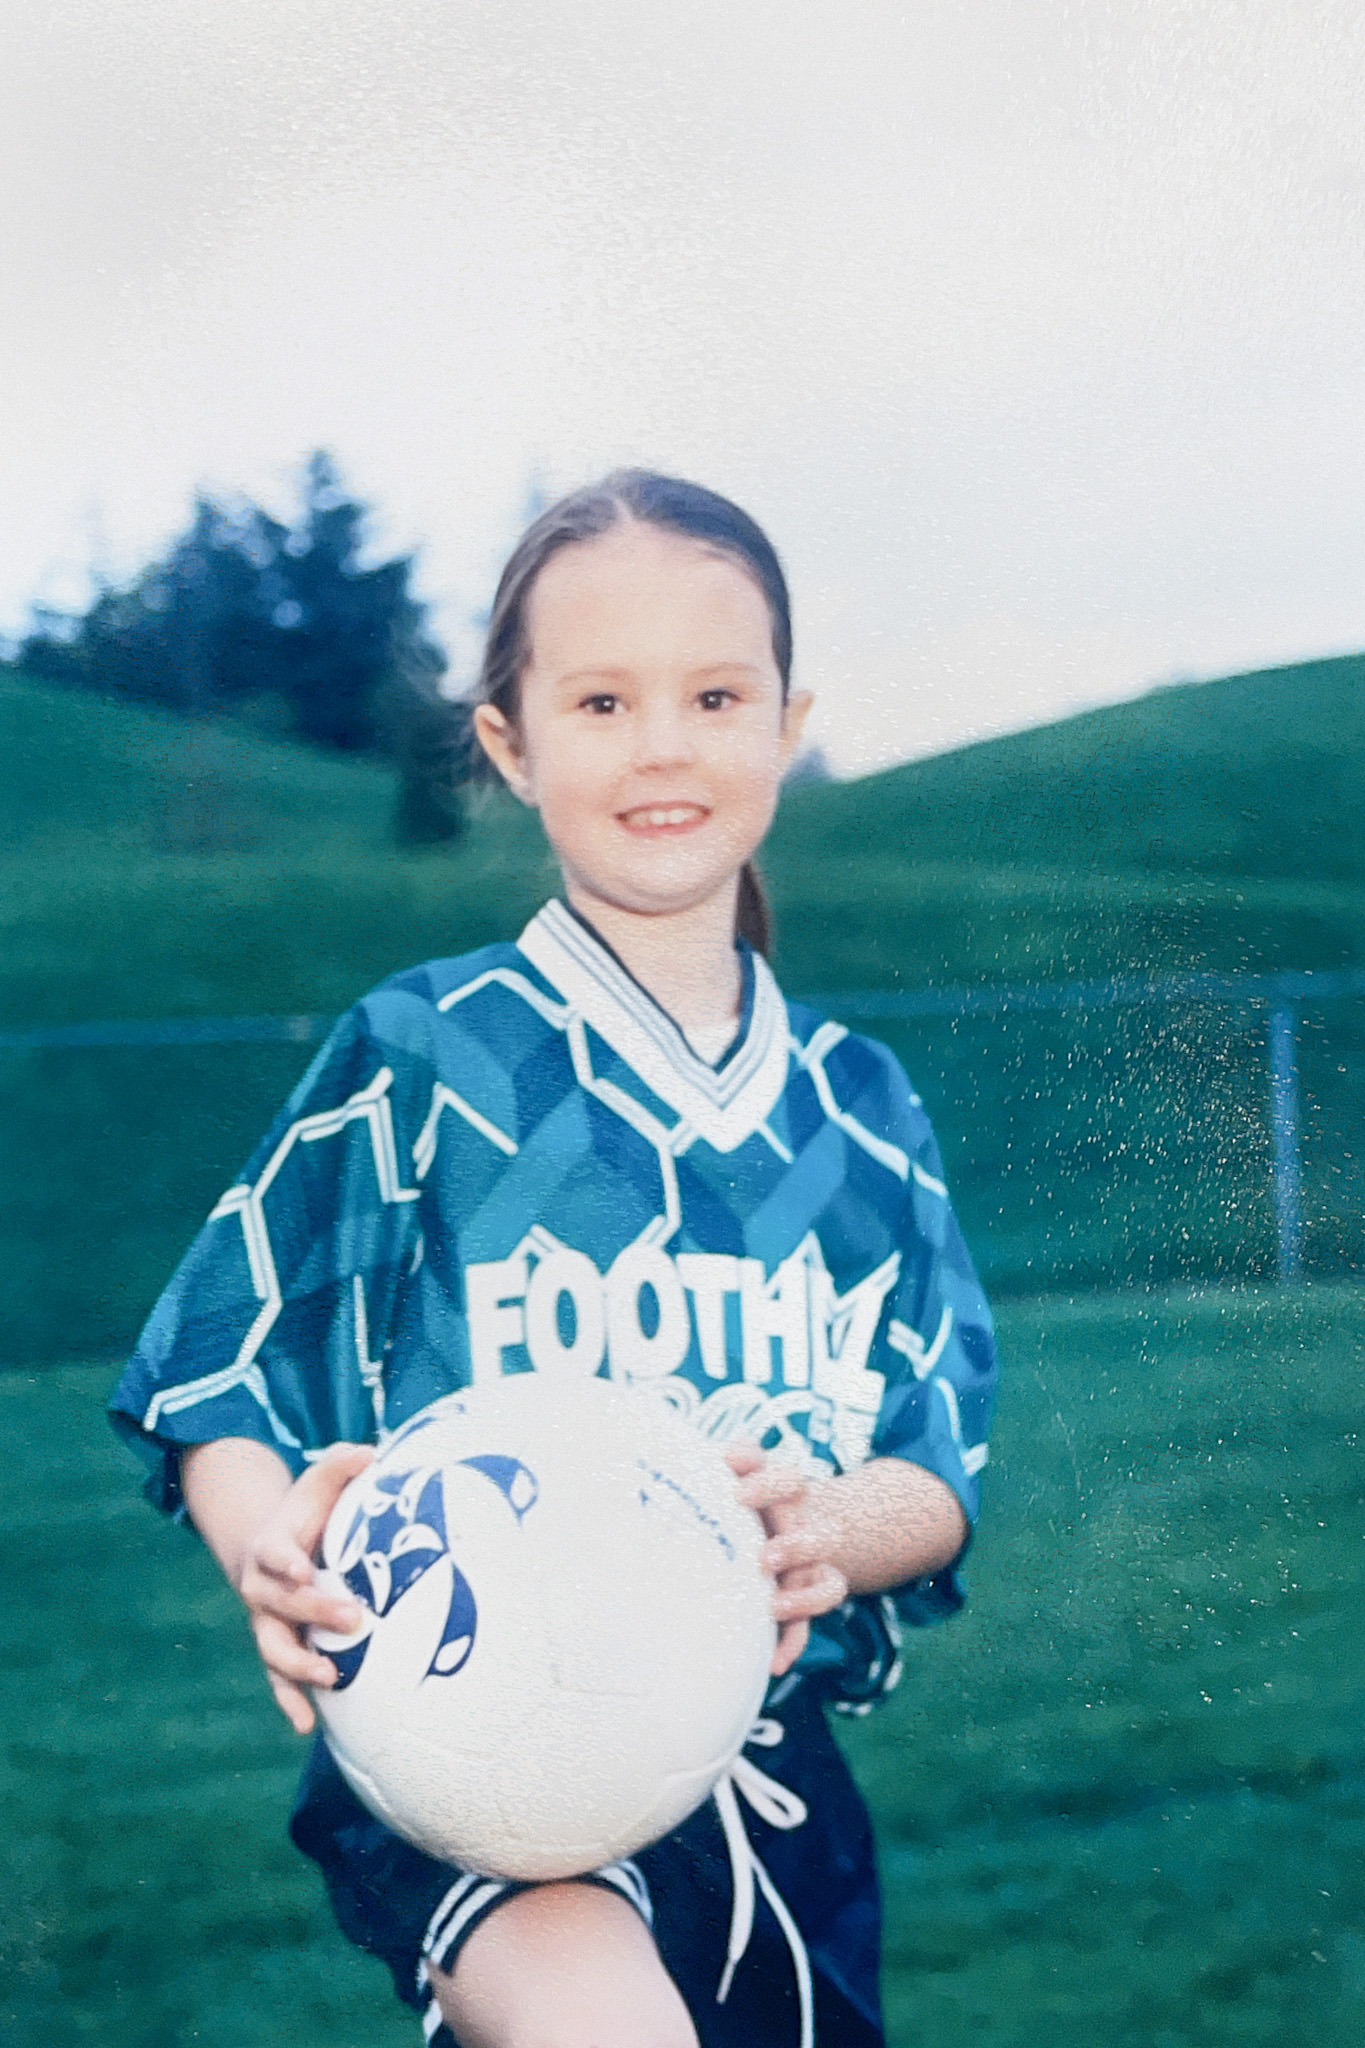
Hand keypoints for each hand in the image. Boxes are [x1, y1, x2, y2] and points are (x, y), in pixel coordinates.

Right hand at [234, 1442, 374, 1733]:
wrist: (268, 1548)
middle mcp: (263, 1590)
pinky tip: (307, 1726)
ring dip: (298, 1668)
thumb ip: (340, 1465)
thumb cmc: (305, 1514)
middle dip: (314, 1613)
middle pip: (282, 1605)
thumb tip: (369, 1451)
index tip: (305, 1570)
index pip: (275, 1555)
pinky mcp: (278, 1648)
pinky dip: (290, 1702)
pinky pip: (279, 1680)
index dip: (287, 1563)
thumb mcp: (318, 1484)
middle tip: (353, 1618)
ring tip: (330, 1680)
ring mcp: (267, 1624)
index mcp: (272, 1547)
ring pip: (274, 1649)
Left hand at [726, 1441, 848, 1677]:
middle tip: (766, 1558)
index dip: (768, 1485)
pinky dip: (791, 1644)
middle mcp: (805, 1529)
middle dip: (798, 1547)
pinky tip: (773, 1662)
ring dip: (804, 1598)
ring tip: (773, 1607)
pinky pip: (808, 1626)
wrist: (777, 1521)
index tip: (736, 1495)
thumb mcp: (736, 1473)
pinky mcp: (800, 1601)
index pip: (789, 1479)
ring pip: (828, 1584)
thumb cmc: (740, 1495)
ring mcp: (808, 1569)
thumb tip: (714, 1455)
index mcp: (786, 1493)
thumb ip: (730, 1461)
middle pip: (822, 1536)